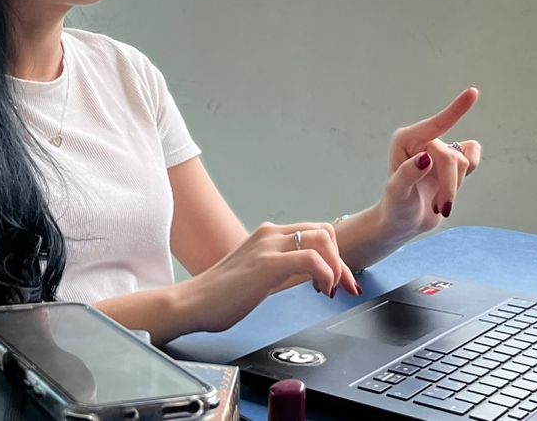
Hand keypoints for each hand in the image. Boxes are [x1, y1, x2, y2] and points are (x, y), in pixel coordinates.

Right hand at [176, 223, 360, 333]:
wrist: (192, 303)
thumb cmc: (220, 296)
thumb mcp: (257, 275)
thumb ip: (279, 270)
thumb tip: (306, 277)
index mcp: (267, 235)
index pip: (315, 233)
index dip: (334, 256)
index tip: (339, 282)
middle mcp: (269, 234)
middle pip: (325, 232)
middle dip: (342, 261)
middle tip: (344, 288)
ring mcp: (268, 246)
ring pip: (323, 239)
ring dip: (337, 267)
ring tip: (330, 290)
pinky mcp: (267, 264)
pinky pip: (312, 259)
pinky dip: (326, 274)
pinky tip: (321, 291)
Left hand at [378, 88, 482, 238]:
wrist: (403, 223)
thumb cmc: (396, 207)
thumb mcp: (397, 194)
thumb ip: (408, 174)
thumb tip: (425, 157)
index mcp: (406, 140)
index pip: (435, 124)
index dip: (456, 110)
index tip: (474, 92)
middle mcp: (423, 140)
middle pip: (451, 157)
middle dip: (449, 185)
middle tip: (442, 207)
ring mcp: (439, 149)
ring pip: (464, 162)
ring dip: (454, 189)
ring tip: (439, 203)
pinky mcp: (452, 161)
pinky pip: (472, 160)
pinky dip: (466, 178)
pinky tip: (449, 191)